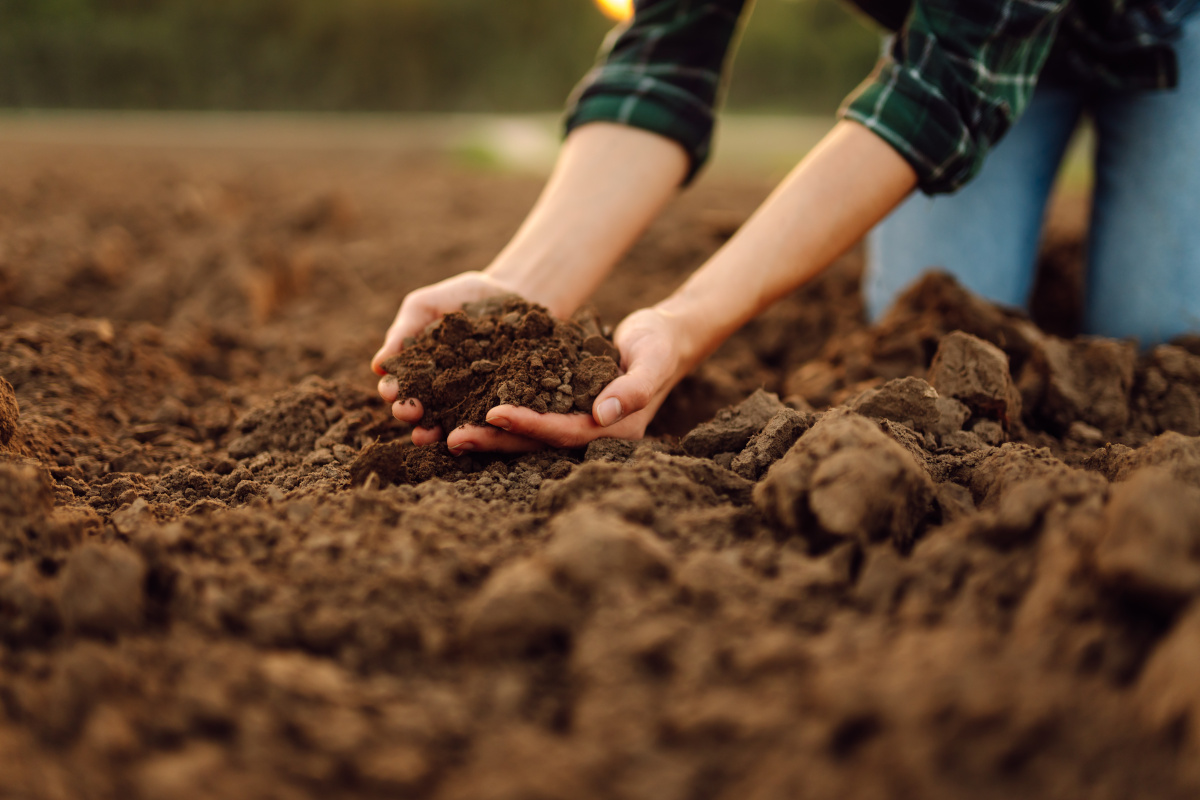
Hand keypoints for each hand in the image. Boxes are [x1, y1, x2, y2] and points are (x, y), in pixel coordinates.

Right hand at [374, 271, 526, 444]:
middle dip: (411, 413)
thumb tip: (377, 366)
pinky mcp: (498, 399)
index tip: (390, 392)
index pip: (399, 385)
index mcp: (417, 371)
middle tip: (409, 413)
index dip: (393, 390)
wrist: (509, 292)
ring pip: (449, 419)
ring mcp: (469, 397)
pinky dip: (479, 422)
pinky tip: (474, 427)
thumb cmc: (459, 298)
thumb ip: (403, 333)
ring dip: (437, 429)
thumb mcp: (425, 307)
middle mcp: (439, 391)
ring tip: (431, 434)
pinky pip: (487, 413)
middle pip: (420, 408)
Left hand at [438, 306, 692, 452]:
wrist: (661, 338)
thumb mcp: (653, 359)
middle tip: (453, 437)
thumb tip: (602, 414)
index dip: (527, 424)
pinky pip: (526, 418)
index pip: (563, 432)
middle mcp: (591, 435)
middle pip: (537, 442)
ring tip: (447, 433)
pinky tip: (462, 412)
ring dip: (488, 436)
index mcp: (613, 430)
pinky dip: (496, 418)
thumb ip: (634, 388)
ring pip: (525, 436)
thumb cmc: (659, 345)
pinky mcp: (562, 411)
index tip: (492, 413)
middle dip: (495, 440)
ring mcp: (575, 425)